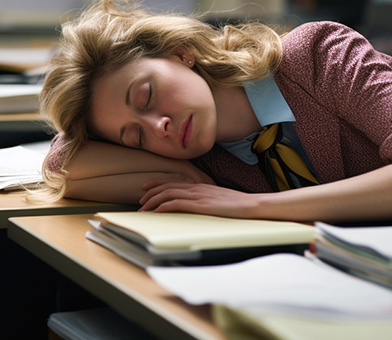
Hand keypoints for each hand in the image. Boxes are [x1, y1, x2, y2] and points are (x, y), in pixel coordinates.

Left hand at [138, 179, 261, 217]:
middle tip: (140, 201)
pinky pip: (177, 203)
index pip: (173, 181)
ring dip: (153, 201)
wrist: (251, 205)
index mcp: (200, 185)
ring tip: (143, 209)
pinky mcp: (201, 205)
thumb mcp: (218, 199)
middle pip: (167, 186)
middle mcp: (197, 187)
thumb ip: (206, 199)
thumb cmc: (237, 205)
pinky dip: (164, 206)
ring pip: (168, 194)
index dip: (157, 183)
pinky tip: (156, 212)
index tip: (146, 188)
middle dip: (151, 193)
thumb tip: (197, 205)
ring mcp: (199, 195)